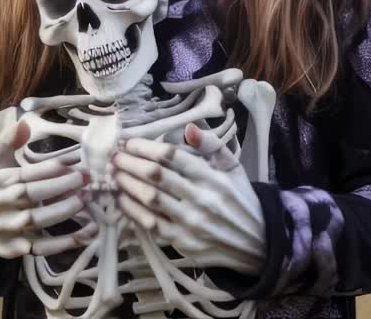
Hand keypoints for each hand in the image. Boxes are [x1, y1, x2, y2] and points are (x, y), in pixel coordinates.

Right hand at [0, 120, 97, 258]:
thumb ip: (7, 141)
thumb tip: (24, 123)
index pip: (23, 174)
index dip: (48, 169)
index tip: (71, 163)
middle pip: (30, 195)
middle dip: (60, 187)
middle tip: (85, 179)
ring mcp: (4, 229)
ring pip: (34, 221)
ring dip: (61, 211)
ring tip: (84, 200)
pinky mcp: (12, 249)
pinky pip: (39, 248)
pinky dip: (63, 243)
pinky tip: (86, 233)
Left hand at [111, 124, 265, 274]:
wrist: (256, 242)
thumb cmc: (240, 199)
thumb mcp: (233, 167)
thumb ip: (212, 145)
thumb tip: (188, 128)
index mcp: (212, 177)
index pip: (171, 156)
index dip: (145, 147)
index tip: (129, 142)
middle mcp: (200, 199)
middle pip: (155, 176)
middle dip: (129, 163)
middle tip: (114, 156)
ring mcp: (190, 223)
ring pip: (149, 200)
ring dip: (126, 185)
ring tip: (114, 174)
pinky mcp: (182, 242)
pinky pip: (150, 225)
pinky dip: (132, 211)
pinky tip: (122, 200)